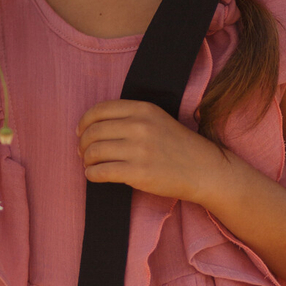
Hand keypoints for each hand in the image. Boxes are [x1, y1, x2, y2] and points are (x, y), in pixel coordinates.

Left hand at [76, 99, 223, 202]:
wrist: (203, 170)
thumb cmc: (179, 146)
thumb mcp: (158, 120)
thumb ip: (131, 118)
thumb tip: (94, 127)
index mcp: (143, 109)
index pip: (100, 110)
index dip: (85, 121)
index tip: (81, 132)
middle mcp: (140, 126)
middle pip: (93, 132)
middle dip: (83, 144)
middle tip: (83, 153)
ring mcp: (139, 150)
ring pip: (94, 152)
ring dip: (86, 160)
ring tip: (90, 165)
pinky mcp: (138, 173)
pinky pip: (101, 172)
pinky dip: (91, 175)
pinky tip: (94, 176)